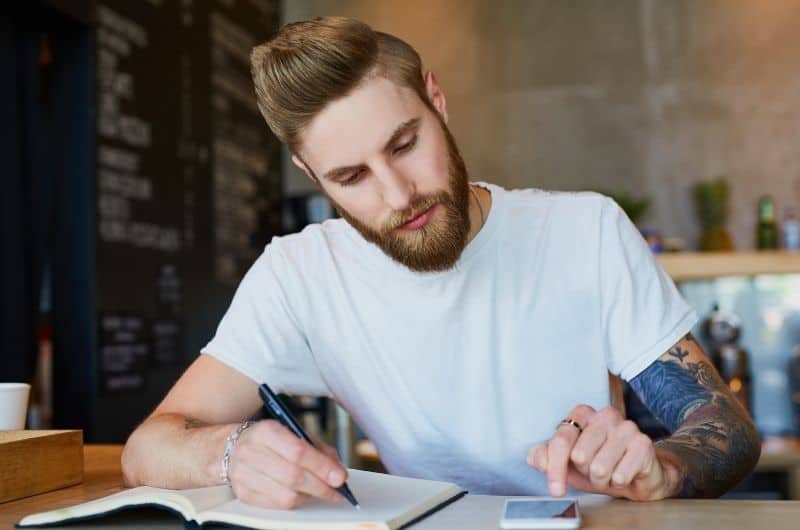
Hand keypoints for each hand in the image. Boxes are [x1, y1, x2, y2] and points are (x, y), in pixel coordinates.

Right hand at [220, 420, 346, 508]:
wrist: (229, 448)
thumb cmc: (268, 440)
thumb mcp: (291, 432)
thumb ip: (317, 448)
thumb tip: (337, 470)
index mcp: (266, 431)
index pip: (298, 451)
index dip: (322, 466)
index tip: (340, 477)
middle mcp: (251, 452)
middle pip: (293, 476)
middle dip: (321, 486)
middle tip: (337, 491)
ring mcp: (244, 476)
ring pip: (286, 496)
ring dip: (309, 496)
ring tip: (319, 491)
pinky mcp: (243, 495)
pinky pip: (276, 506)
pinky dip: (295, 502)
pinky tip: (301, 494)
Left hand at [526, 405, 679, 500]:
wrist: (640, 475)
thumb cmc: (603, 464)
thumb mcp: (570, 465)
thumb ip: (548, 459)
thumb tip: (535, 457)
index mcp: (583, 414)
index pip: (561, 439)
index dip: (555, 468)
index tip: (555, 489)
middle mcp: (605, 415)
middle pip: (579, 455)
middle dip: (584, 472)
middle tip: (594, 470)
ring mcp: (626, 427)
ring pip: (599, 467)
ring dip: (602, 479)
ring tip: (609, 473)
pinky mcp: (643, 443)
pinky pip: (620, 475)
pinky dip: (619, 482)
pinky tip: (624, 474)